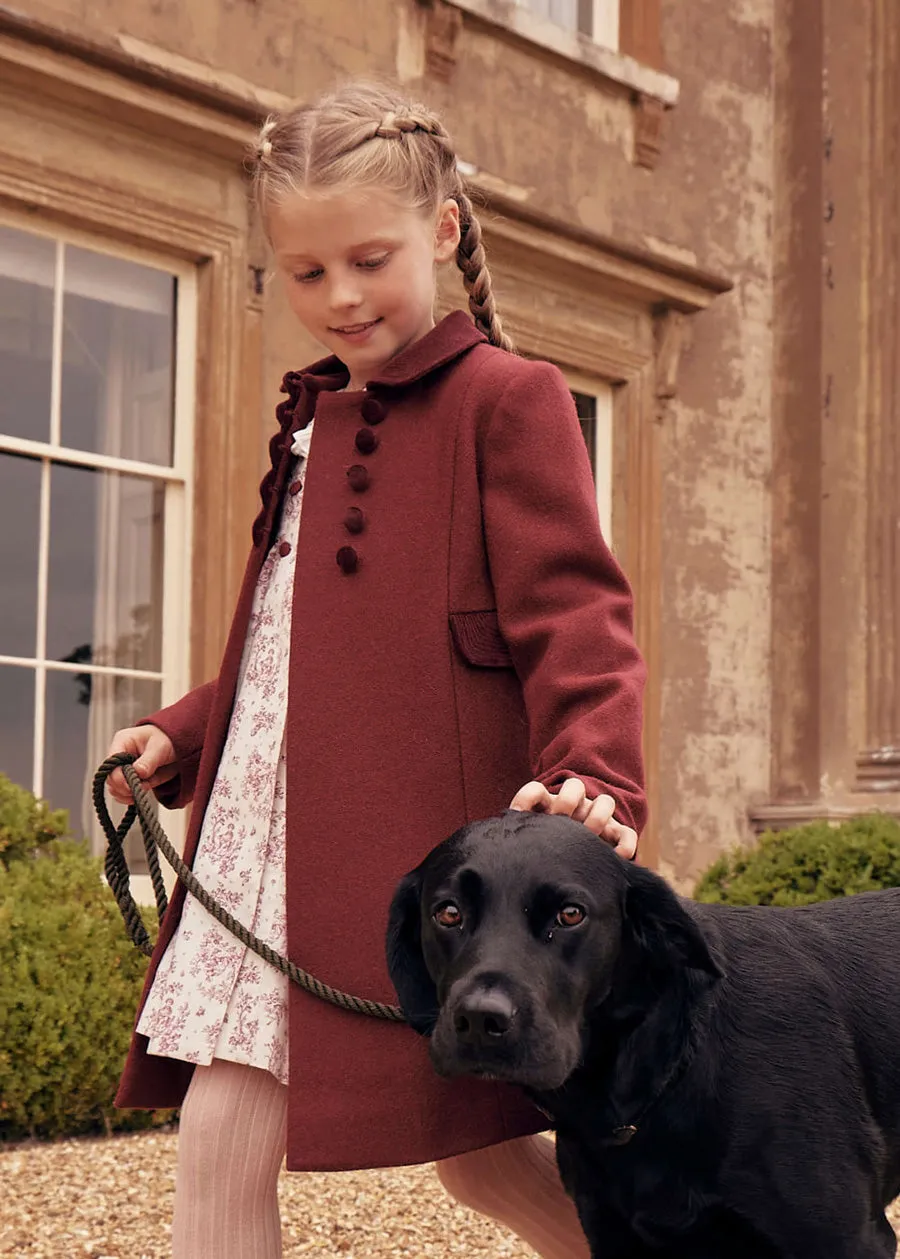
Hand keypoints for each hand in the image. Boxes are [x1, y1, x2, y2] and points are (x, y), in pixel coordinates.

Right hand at [105, 725, 176, 804]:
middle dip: (124, 787)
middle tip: (140, 789)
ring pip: (114, 788)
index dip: (118, 777)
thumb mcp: (160, 747)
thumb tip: (139, 773)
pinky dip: (129, 798)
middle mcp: (119, 757)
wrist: (178, 748)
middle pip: (110, 778)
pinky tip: (139, 797)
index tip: (131, 786)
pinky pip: (123, 793)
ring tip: (142, 791)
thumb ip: (149, 761)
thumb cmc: (168, 740)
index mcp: (123, 742)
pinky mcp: (131, 780)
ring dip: (126, 794)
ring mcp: (124, 769)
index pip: (111, 763)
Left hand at [509, 778, 637, 859]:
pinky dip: (624, 845)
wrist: (576, 856)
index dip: (527, 798)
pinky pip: (626, 834)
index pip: (536, 791)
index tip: (519, 815)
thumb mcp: (531, 838)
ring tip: (589, 835)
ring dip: (597, 817)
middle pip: (574, 786)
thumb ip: (519, 834)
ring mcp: (596, 817)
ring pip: (605, 802)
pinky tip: (617, 856)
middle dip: (567, 801)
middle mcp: (574, 806)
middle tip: (561, 820)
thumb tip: (505, 834)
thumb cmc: (546, 849)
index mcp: (548, 805)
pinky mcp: (616, 833)